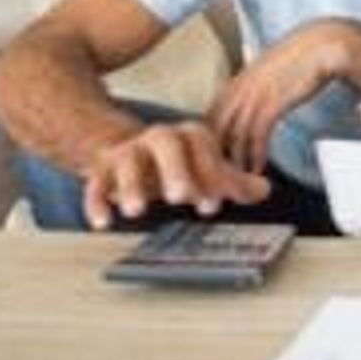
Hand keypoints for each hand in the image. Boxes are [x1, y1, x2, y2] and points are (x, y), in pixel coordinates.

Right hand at [82, 121, 269, 229]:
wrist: (125, 151)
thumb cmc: (175, 165)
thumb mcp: (204, 170)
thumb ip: (233, 180)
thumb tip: (265, 189)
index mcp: (187, 136)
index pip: (202, 146)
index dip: (209, 172)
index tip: (213, 205)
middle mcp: (156, 139)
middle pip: (165, 144)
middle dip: (174, 169)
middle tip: (181, 198)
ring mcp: (127, 153)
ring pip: (127, 162)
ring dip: (131, 187)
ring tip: (137, 212)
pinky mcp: (101, 172)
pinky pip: (95, 184)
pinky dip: (97, 202)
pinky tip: (103, 223)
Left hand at [209, 20, 346, 171]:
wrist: (319, 46)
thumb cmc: (296, 59)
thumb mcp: (265, 74)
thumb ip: (252, 91)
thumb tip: (248, 110)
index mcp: (233, 84)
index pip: (207, 119)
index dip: (206, 144)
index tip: (211, 164)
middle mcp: (237, 90)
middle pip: (213, 131)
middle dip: (213, 158)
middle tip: (216, 180)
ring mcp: (253, 96)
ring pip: (232, 137)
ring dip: (234, 163)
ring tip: (236, 182)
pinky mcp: (272, 103)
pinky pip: (256, 136)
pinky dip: (255, 156)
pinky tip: (257, 169)